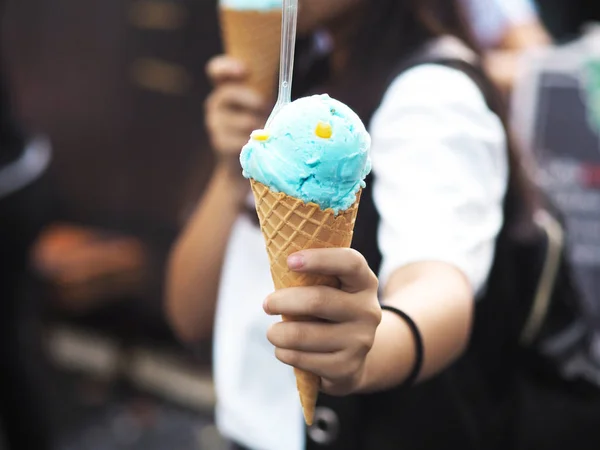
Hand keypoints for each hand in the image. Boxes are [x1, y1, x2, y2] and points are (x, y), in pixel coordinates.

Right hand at [204, 55, 269, 167]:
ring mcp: (215, 123)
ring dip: (259, 125)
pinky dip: (256, 142)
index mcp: (225, 88)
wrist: (247, 156)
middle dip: (253, 100)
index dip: (226, 67)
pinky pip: (243, 140)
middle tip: (266, 106)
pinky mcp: (220, 142)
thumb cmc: (258, 123)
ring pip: (244, 120)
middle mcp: (215, 103)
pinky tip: (259, 143)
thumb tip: (287, 98)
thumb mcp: (261, 104)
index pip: (216, 70)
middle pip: (229, 93)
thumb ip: (264, 94)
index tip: (244, 70)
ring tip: (265, 130)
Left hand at [264, 248, 380, 395]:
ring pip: (304, 334)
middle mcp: (368, 310)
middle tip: (267, 304)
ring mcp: (360, 341)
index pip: (349, 263)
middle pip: (318, 300)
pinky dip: (284, 353)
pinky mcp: (347, 367)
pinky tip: (283, 350)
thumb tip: (278, 259)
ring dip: (278, 333)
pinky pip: (302, 359)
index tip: (290, 261)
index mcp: (364, 282)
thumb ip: (312, 275)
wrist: (352, 358)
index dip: (319, 259)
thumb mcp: (331, 289)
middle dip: (283, 301)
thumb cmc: (329, 312)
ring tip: (273, 332)